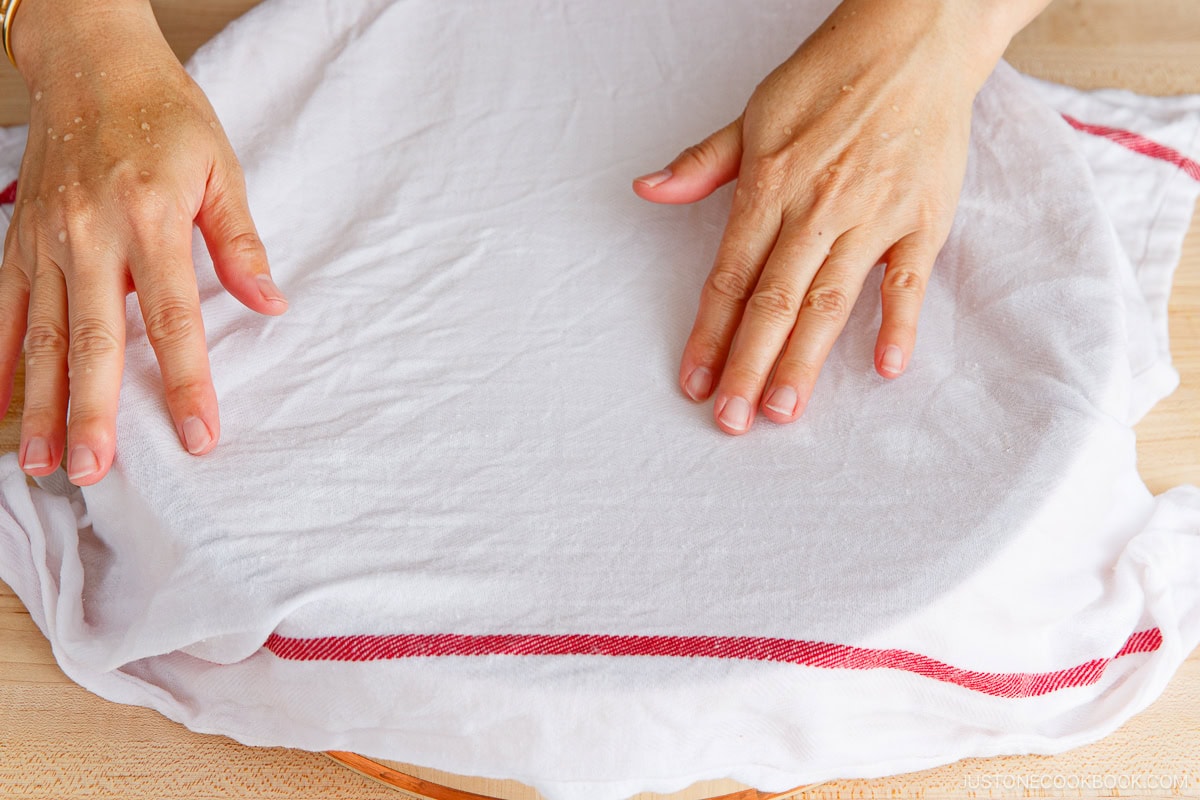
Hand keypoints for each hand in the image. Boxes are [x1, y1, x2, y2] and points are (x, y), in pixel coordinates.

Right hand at [0, 0, 285, 484]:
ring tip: (46, 462)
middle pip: (93, 338)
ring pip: (38, 334)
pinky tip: (0, 407)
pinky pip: (0, 308)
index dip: (187, 382)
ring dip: (41, 402)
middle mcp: (90, 236)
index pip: (174, 319)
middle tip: (96, 471)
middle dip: (94, 411)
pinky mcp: (17, 240)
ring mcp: (45, 241)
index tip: (199, 436)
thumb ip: (241, 242)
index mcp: (151, 220)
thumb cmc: (165, 116)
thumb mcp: (221, 168)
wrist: (92, 63)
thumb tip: (271, 305)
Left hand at [634, 0, 1032, 433]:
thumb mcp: (754, 112)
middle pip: (773, 301)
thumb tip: (648, 189)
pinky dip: (898, 322)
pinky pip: (908, 279)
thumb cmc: (830, 76)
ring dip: (804, 359)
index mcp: (769, 184)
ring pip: (830, 299)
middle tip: (731, 421)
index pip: (729, 277)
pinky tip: (882, 367)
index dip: (708, 334)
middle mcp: (816, 207)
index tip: (693, 381)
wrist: (914, 38)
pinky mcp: (923, 218)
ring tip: (783, 411)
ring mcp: (872, 215)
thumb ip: (703, 163)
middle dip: (748, 366)